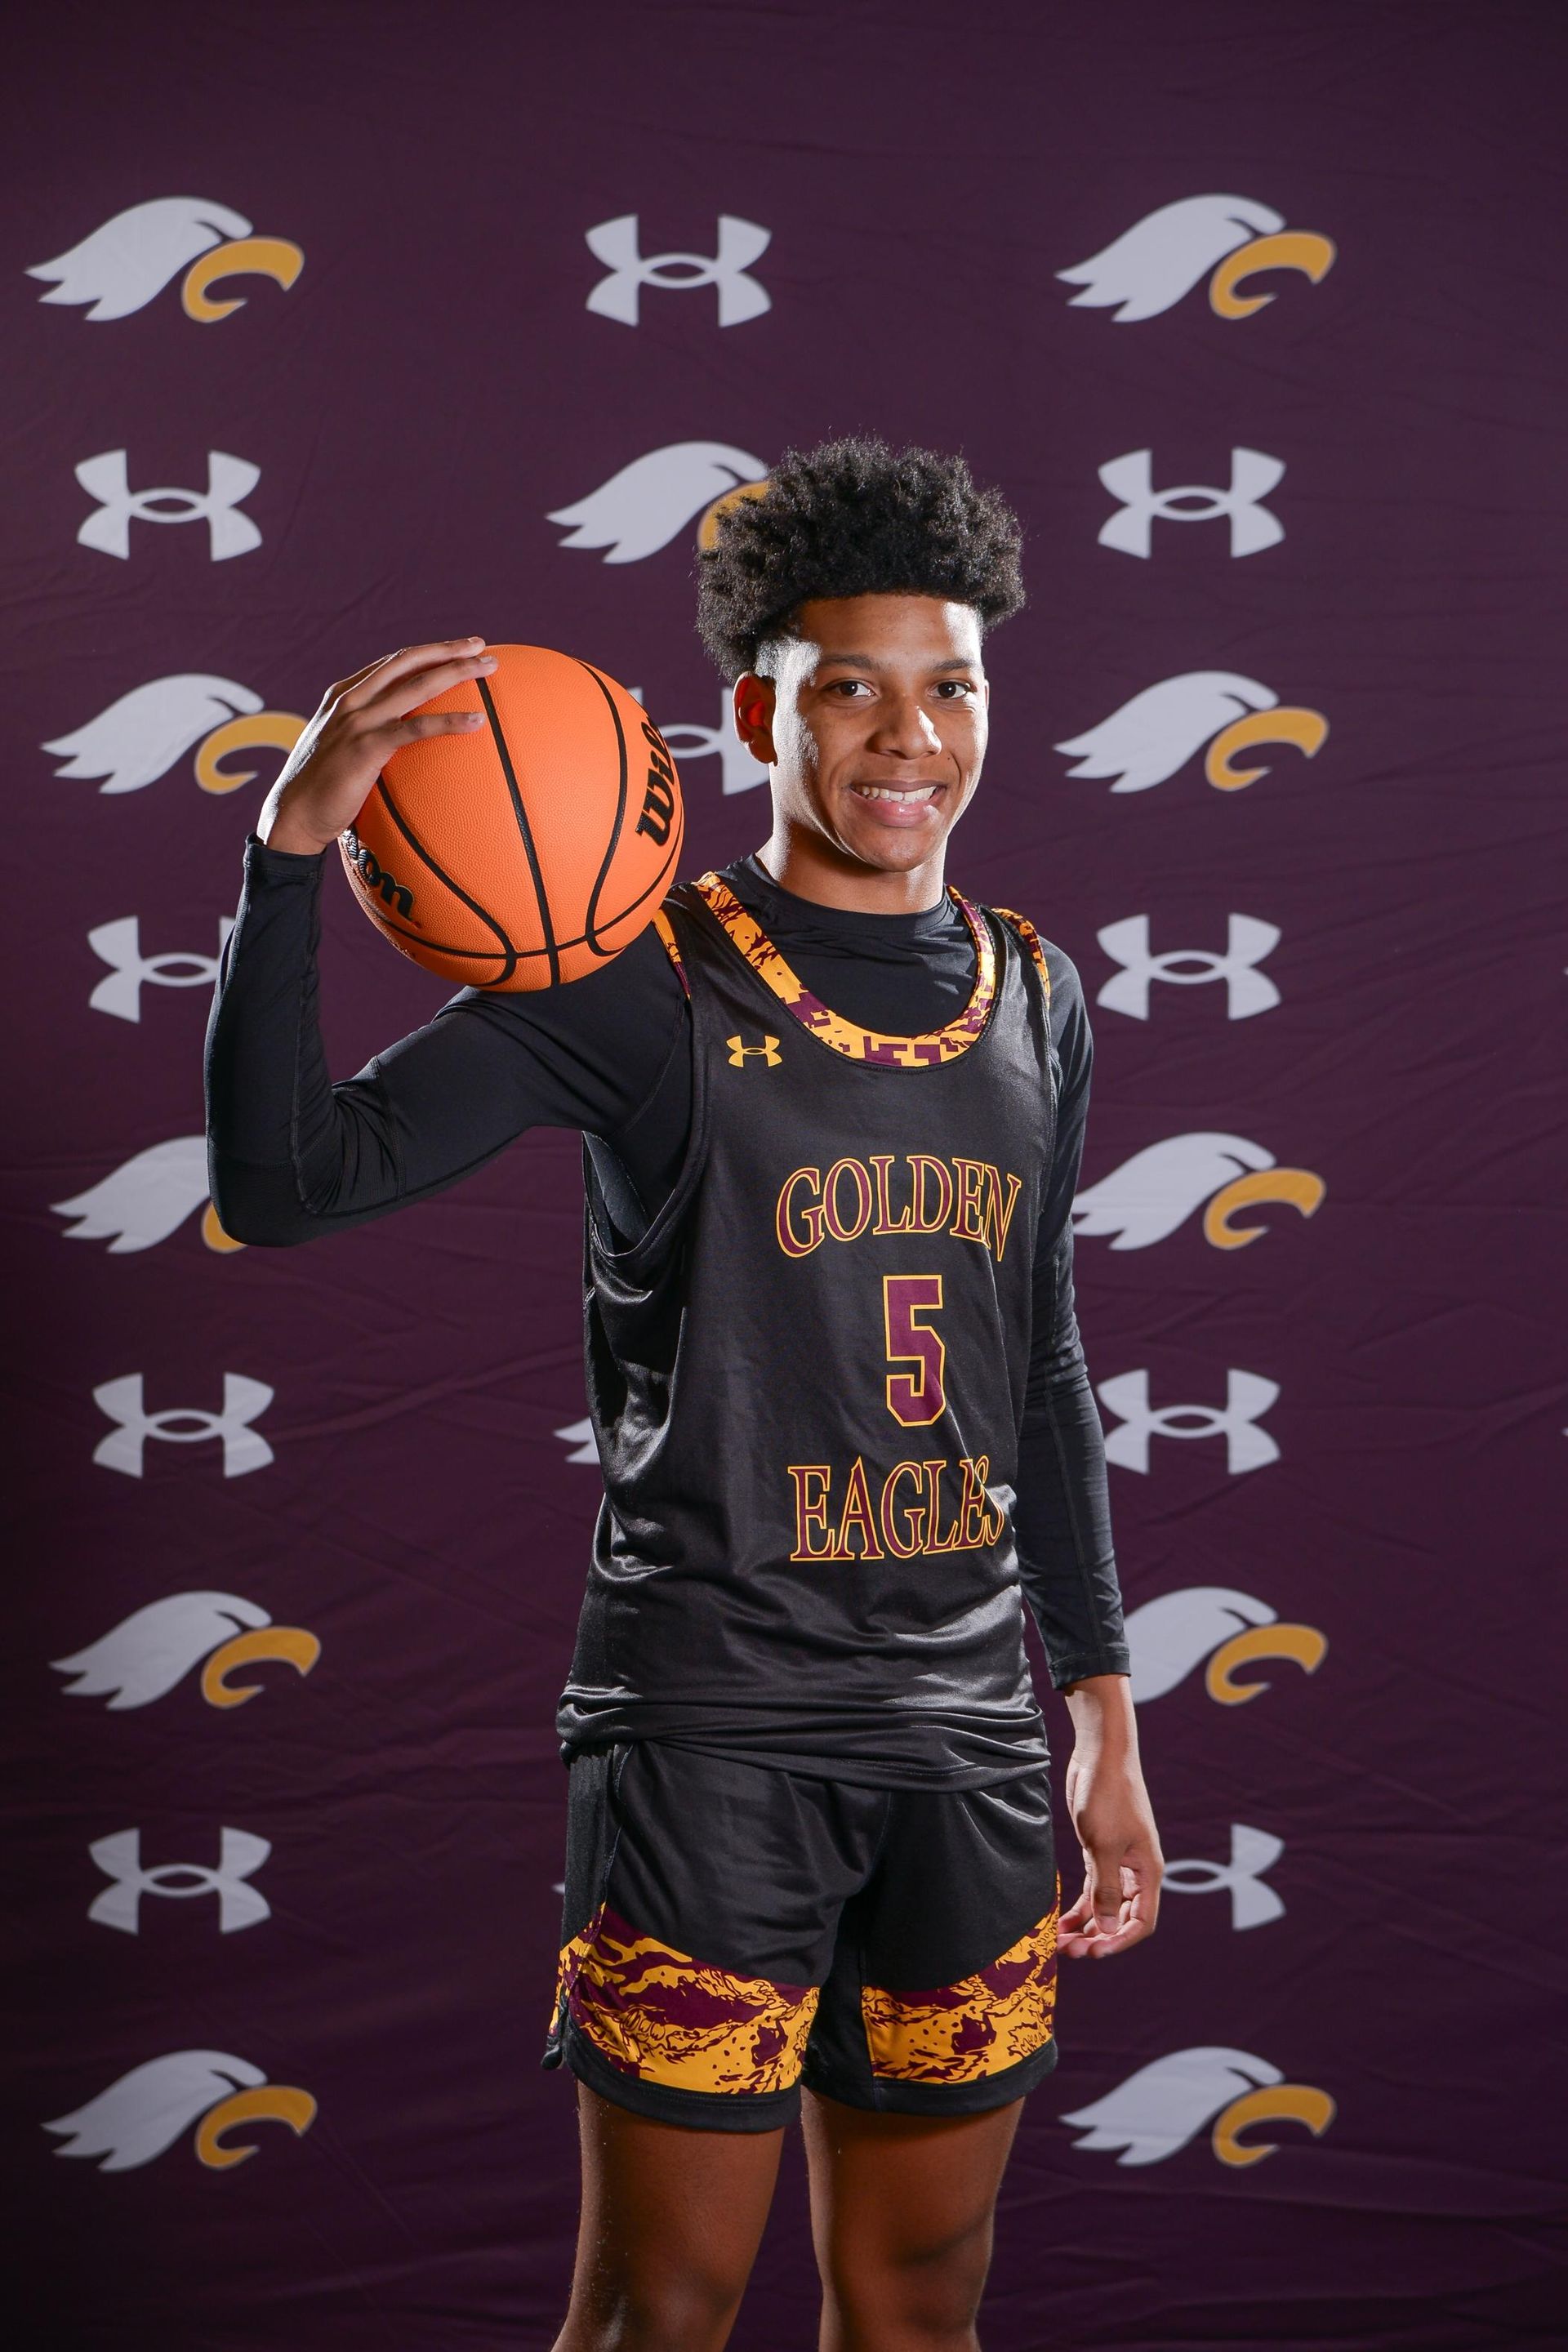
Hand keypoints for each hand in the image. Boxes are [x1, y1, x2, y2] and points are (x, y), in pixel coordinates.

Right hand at [257, 638, 496, 855]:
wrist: (292, 817)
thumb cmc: (320, 791)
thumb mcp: (339, 749)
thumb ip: (363, 735)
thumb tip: (396, 741)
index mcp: (344, 695)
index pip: (393, 663)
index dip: (427, 651)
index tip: (458, 647)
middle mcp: (351, 700)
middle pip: (408, 662)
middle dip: (447, 650)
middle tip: (481, 646)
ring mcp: (358, 721)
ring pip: (416, 686)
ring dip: (456, 672)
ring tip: (489, 669)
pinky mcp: (367, 747)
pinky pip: (416, 729)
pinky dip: (449, 722)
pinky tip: (477, 722)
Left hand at [1058, 1675, 1161, 1960]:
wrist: (1100, 1754)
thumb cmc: (1108, 1796)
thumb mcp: (1104, 1846)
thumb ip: (1106, 1890)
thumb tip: (1109, 1931)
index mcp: (1147, 1871)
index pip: (1142, 1922)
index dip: (1120, 1941)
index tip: (1094, 1952)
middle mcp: (1136, 1871)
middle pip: (1122, 1918)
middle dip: (1098, 1937)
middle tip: (1069, 1951)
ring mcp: (1118, 1861)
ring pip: (1105, 1905)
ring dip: (1086, 1925)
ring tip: (1061, 1943)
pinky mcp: (1099, 1851)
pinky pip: (1093, 1888)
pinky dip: (1080, 1906)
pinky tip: (1061, 1921)